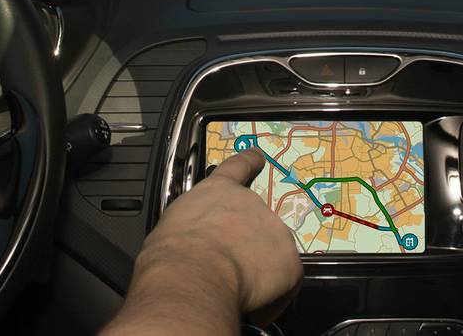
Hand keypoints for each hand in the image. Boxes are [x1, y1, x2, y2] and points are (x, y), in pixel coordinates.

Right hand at [102, 148, 303, 333]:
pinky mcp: (290, 261)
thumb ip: (192, 225)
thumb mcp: (173, 226)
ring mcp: (275, 230)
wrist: (192, 275)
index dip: (249, 161)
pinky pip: (286, 283)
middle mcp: (251, 203)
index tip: (257, 156)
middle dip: (244, 243)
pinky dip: (273, 297)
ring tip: (234, 288)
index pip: (238, 167)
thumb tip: (192, 243)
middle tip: (225, 267)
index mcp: (218, 191)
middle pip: (255, 222)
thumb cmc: (172, 254)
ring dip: (258, 269)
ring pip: (271, 253)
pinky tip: (252, 307)